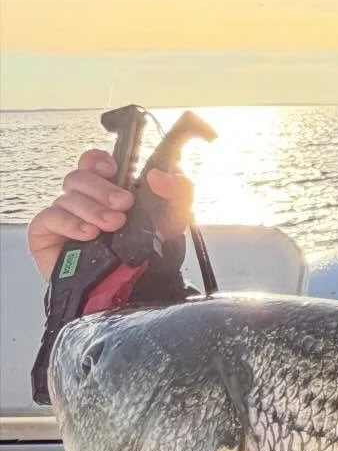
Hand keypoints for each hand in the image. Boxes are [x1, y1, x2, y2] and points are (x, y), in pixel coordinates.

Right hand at [27, 149, 192, 280]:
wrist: (142, 291)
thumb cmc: (153, 255)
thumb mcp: (174, 220)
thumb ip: (178, 191)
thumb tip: (158, 175)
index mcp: (108, 191)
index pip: (92, 163)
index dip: (97, 160)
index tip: (113, 169)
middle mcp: (83, 202)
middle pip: (78, 177)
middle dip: (102, 188)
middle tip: (124, 204)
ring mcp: (64, 218)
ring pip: (67, 197)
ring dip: (92, 208)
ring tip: (112, 225)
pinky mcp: (46, 236)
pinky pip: (50, 218)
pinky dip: (70, 223)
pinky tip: (88, 234)